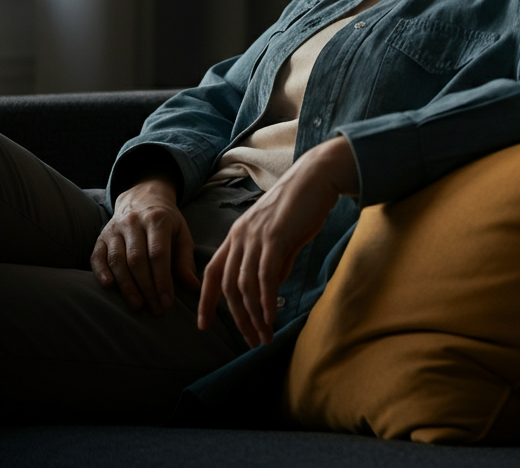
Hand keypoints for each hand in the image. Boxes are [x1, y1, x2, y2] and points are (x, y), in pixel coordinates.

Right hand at [91, 175, 198, 314]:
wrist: (142, 198)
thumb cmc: (166, 222)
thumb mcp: (181, 234)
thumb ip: (185, 260)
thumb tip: (194, 287)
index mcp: (157, 219)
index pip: (158, 254)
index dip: (163, 280)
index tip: (167, 303)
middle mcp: (133, 222)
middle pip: (137, 260)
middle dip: (147, 288)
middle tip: (155, 309)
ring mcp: (114, 229)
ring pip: (117, 260)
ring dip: (127, 286)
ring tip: (138, 305)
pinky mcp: (101, 237)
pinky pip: (97, 257)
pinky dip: (101, 272)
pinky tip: (109, 287)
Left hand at [197, 136, 358, 346]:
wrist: (316, 177)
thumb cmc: (300, 207)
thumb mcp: (280, 238)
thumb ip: (272, 263)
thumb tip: (270, 290)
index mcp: (237, 235)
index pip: (212, 272)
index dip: (205, 300)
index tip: (203, 326)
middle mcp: (240, 236)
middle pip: (228, 286)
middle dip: (237, 319)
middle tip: (250, 341)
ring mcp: (256, 236)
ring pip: (245, 285)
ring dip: (254, 316)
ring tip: (264, 336)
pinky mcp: (275, 236)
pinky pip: (265, 275)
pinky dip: (266, 300)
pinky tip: (271, 317)